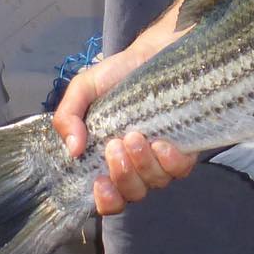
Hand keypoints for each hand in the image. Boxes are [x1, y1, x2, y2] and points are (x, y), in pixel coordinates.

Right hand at [52, 0, 197, 214]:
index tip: (99, 181)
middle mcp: (137, 165)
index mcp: (110, 159)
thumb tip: (72, 150)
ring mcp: (162, 158)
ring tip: (135, 135)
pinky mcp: (186, 147)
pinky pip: (180, 169)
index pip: (108, 199)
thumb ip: (67, 115)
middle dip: (122, 175)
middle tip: (116, 145)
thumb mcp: (84, 89)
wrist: (153, 53)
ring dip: (143, 164)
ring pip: (154, 183)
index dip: (105, 200)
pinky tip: (162, 143)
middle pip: (131, 194)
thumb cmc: (117, 74)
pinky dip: (170, 161)